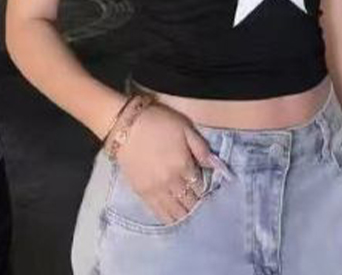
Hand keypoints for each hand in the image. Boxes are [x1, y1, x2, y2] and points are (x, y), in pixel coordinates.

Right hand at [115, 103, 216, 223]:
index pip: (200, 186)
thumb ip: (201, 148)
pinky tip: (175, 218)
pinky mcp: (142, 194)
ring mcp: (156, 190)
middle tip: (200, 200)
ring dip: (185, 212)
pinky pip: (159, 213)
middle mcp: (171, 182)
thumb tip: (216, 165)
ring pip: (176, 211)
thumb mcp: (184, 128)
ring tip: (189, 210)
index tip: (207, 186)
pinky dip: (169, 218)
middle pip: (190, 201)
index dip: (206, 187)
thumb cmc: (158, 123)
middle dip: (197, 202)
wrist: (125, 127)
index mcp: (183, 165)